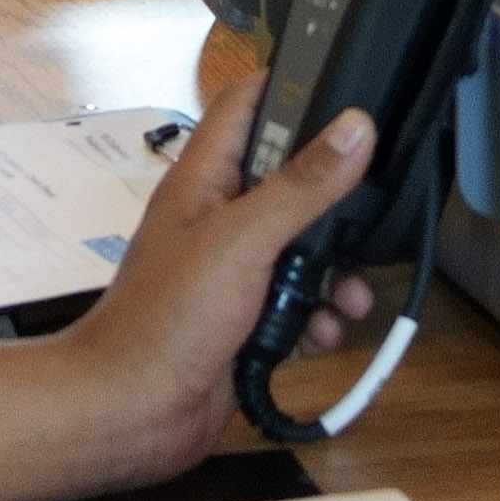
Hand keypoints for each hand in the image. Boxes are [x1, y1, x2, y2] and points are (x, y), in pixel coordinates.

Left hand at [58, 83, 379, 478]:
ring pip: (301, 251)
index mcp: (204, 181)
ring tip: (351, 294)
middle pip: (289, 183)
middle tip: (367, 208)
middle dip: (333, 200)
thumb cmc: (165, 319)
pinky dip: (318, 317)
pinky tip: (323, 331)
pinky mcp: (246, 321)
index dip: (288, 87)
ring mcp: (233, 273)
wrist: (132, 414)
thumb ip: (302, 185)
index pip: (245, 107)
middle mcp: (218, 220)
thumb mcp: (243, 240)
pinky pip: (298, 305)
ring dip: (333, 272)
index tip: (342, 85)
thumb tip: (354, 127)